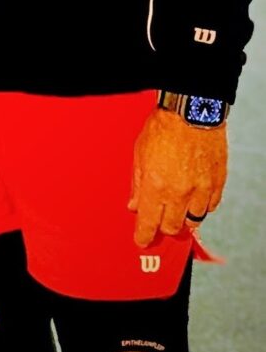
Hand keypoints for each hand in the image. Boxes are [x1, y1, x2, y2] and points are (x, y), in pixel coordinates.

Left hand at [128, 104, 227, 246]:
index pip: (148, 224)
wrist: (191, 111)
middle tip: (160, 219)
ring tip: (178, 209)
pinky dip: (203, 207)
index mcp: (156, 187)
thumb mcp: (139, 154)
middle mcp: (180, 192)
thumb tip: (134, 205)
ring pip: (194, 220)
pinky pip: (212, 206)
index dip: (143, 236)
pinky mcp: (217, 182)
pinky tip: (196, 200)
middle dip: (163, 226)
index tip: (141, 240)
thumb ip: (137, 184)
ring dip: (184, 218)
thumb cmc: (163, 128)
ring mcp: (201, 188)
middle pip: (172, 226)